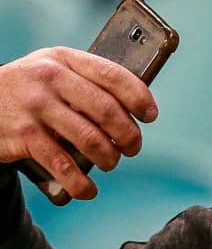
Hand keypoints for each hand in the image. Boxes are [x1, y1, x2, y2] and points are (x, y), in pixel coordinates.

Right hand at [0, 47, 157, 198]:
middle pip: (108, 111)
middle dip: (129, 136)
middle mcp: (50, 78)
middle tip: (132, 147)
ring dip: (109, 158)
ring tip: (110, 162)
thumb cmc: (29, 89)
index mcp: (65, 59)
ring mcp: (36, 107)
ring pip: (91, 140)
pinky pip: (63, 165)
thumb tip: (132, 110)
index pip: (113, 75)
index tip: (150, 115)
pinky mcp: (23, 136)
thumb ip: (87, 82)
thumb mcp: (54, 70)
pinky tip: (88, 189)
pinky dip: (81, 183)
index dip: (139, 97)